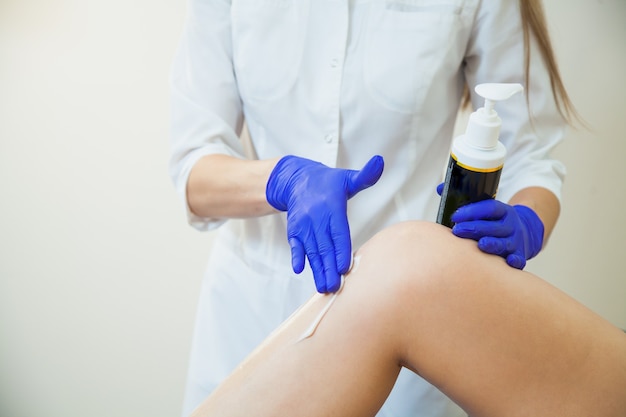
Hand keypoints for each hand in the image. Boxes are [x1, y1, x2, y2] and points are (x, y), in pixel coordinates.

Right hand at [266, 155, 383, 291]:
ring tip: (323, 287)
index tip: (344, 267)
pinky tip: (299, 269)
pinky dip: (297, 256)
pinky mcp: (295, 231)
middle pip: (325, 247)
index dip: (340, 250)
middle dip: (329, 268)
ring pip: (312, 250)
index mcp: (332, 207)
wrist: (297, 180)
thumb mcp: (348, 178)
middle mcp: (317, 217)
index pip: (338, 232)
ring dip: (317, 269)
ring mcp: (304, 225)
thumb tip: (379, 162)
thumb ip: (365, 176)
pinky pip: (296, 245)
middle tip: (334, 287)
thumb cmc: (329, 184)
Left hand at [449, 199, 543, 269]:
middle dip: (475, 228)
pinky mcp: (519, 255)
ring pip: (505, 243)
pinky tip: (508, 262)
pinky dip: (515, 261)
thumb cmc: (495, 222)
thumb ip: (465, 200)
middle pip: (494, 226)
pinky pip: (518, 259)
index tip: (455, 216)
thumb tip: (440, 188)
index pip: (489, 207)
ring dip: (493, 244)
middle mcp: (511, 225)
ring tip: (480, 245)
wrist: (523, 235)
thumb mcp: (487, 208)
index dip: (473, 211)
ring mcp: (516, 240)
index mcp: (503, 211)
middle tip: (457, 231)